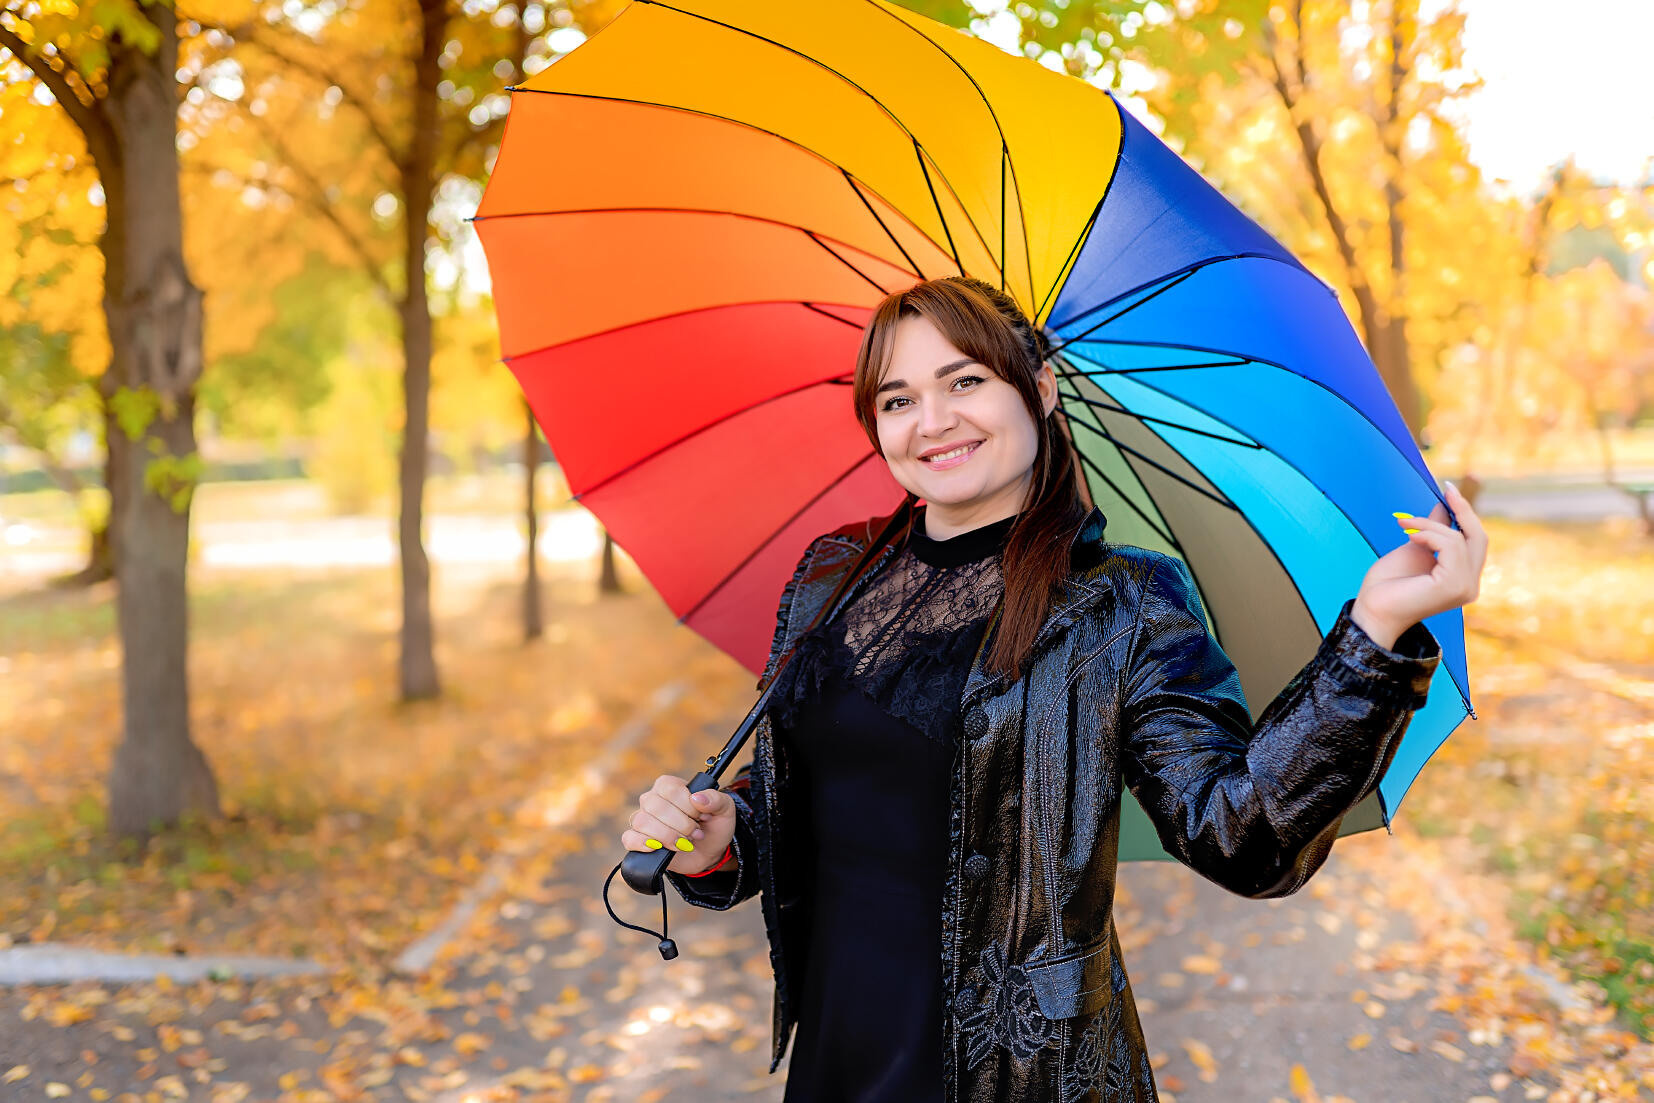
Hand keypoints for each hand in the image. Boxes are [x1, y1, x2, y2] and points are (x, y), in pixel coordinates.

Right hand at [620, 774, 737, 874]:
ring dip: (668, 836)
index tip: (701, 816)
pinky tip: (659, 847)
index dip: (687, 805)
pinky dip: (643, 843)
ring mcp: (643, 819)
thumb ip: (716, 799)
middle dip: (681, 824)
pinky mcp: (638, 840)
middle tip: (696, 833)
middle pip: (655, 806)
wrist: (709, 852)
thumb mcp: (724, 810)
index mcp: (669, 786)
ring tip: (684, 843)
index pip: (669, 788)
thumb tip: (697, 798)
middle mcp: (652, 800)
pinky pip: (629, 838)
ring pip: (643, 822)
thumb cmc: (713, 826)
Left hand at [1351, 480, 1488, 648]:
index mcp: (1463, 578)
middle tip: (1445, 490)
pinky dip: (1429, 534)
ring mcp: (1465, 588)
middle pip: (1478, 537)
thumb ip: (1433, 531)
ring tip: (1404, 525)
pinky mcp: (1454, 586)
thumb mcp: (1414, 548)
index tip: (1450, 490)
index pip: (1476, 541)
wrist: (1371, 609)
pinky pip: (1451, 546)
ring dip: (1429, 525)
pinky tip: (1410, 536)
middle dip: (1462, 510)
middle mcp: (1470, 585)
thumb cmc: (1388, 584)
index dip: (1466, 514)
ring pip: (1460, 539)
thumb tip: (1443, 506)